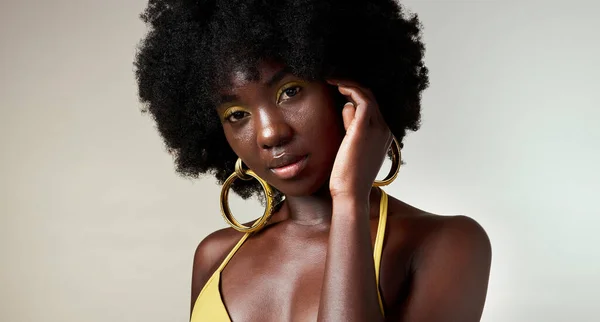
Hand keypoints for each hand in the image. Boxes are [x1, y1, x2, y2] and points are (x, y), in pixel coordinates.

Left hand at [326, 80, 392, 200]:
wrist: (350, 193)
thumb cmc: (348, 176)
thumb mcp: (352, 147)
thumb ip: (351, 127)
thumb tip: (346, 107)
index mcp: (384, 135)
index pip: (374, 106)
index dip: (358, 94)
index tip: (341, 88)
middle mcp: (384, 129)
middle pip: (371, 97)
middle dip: (353, 86)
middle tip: (335, 80)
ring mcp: (377, 129)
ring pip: (366, 95)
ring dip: (349, 84)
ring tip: (333, 80)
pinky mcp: (364, 129)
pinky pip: (361, 100)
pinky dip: (349, 89)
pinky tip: (337, 86)